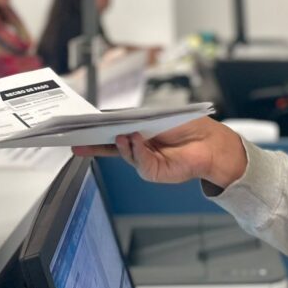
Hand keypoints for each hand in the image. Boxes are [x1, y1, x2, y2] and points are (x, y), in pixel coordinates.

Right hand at [72, 117, 246, 188]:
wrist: (211, 142)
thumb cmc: (186, 125)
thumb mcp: (152, 116)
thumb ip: (130, 119)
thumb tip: (108, 118)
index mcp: (135, 132)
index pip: (109, 132)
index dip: (93, 131)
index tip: (77, 128)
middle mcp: (137, 148)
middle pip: (109, 147)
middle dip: (92, 145)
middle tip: (78, 141)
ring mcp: (143, 161)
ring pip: (124, 154)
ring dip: (121, 144)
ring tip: (120, 134)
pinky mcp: (153, 171)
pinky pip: (140, 162)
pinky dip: (136, 150)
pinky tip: (136, 140)